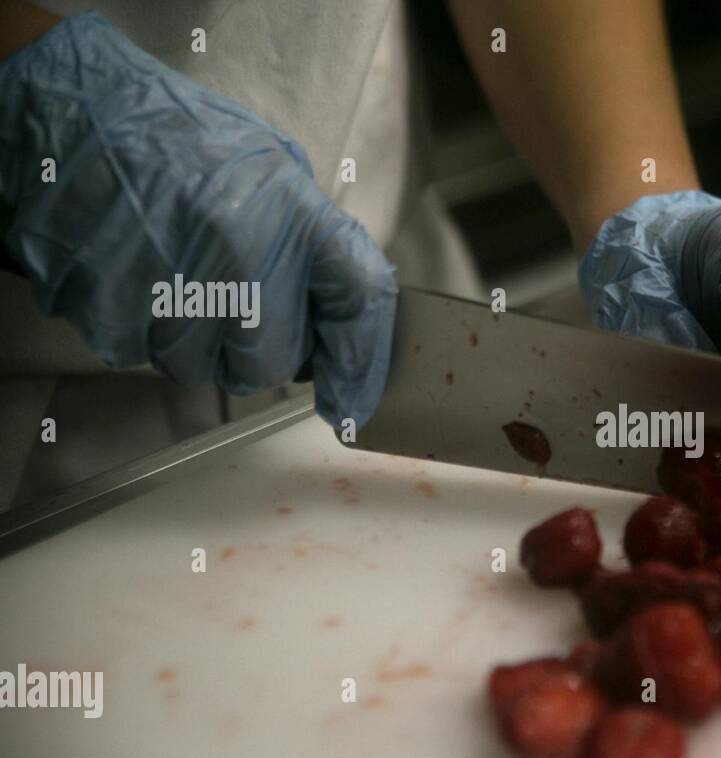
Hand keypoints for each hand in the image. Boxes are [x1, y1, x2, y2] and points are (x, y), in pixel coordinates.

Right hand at [0, 13, 395, 426]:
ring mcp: (177, 286)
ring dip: (196, 341)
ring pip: (205, 369)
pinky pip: (144, 355)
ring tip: (176, 276)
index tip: (351, 397)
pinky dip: (142, 330)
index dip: (361, 361)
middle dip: (259, 347)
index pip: (360, 299)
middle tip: (233, 300)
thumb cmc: (176, 139)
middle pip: (274, 361)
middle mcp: (244, 252)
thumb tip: (334, 316)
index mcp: (294, 211)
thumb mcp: (270, 170)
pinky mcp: (114, 310)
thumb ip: (312, 243)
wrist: (73, 111)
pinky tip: (138, 277)